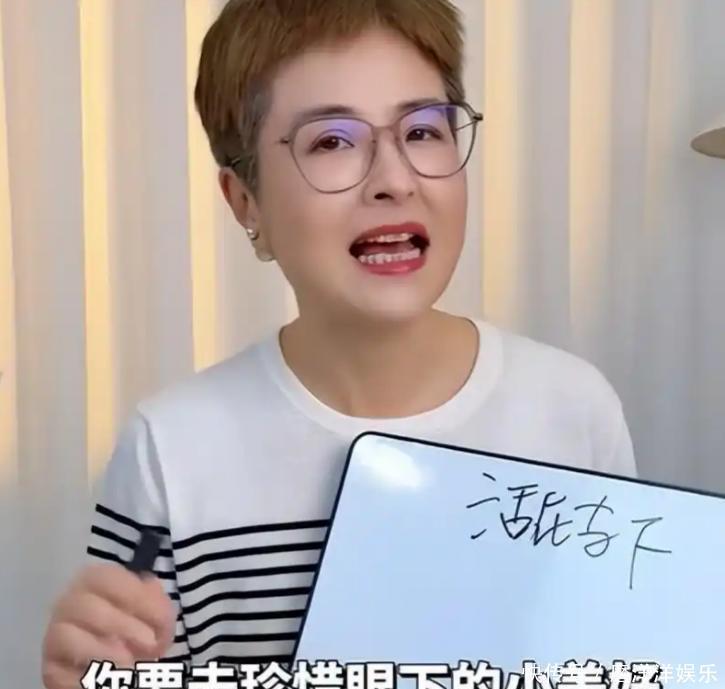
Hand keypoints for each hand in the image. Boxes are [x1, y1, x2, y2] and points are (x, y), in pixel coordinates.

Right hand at [41, 563, 175, 688]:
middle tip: (149, 644)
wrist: (115, 660)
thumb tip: (157, 608)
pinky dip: (86, 678)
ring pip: (66, 636)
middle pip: (86, 605)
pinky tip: (108, 679)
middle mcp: (69, 602)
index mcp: (95, 580)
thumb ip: (157, 603)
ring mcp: (55, 635)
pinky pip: (60, 672)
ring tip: (129, 664)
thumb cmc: (135, 625)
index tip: (163, 622)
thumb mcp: (152, 611)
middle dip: (123, 625)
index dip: (138, 598)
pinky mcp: (50, 668)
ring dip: (102, 651)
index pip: (107, 577)